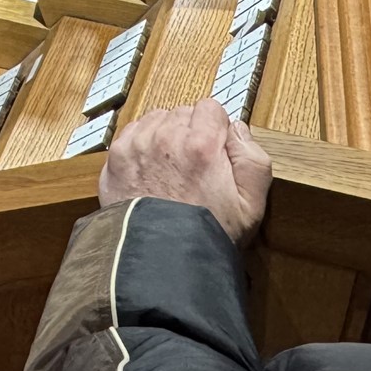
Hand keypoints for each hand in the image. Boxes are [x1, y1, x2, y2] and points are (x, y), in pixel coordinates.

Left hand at [99, 103, 271, 245]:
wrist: (162, 262)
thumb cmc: (207, 236)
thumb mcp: (251, 205)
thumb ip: (253, 158)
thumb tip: (238, 130)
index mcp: (202, 144)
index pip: (210, 108)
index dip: (216, 128)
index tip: (215, 148)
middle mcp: (166, 137)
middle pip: (182, 113)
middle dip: (191, 131)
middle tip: (194, 165)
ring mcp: (137, 145)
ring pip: (156, 120)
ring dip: (164, 135)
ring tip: (171, 169)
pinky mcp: (116, 158)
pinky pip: (132, 133)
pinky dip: (141, 145)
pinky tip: (151, 171)